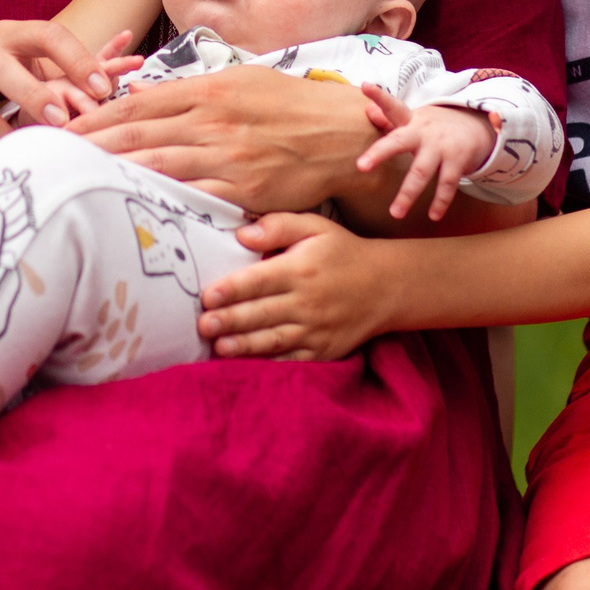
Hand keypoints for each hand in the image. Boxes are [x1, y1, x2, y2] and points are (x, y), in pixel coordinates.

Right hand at [0, 22, 132, 169]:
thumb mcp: (28, 65)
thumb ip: (76, 66)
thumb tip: (134, 59)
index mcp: (7, 37)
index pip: (45, 33)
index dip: (76, 58)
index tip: (104, 87)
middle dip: (32, 94)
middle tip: (62, 120)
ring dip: (8, 140)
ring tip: (33, 156)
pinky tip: (5, 172)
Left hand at [62, 62, 378, 210]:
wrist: (340, 133)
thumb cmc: (287, 103)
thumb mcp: (239, 79)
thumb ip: (189, 88)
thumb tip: (140, 93)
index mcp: (208, 90)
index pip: (138, 103)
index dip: (96, 117)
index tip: (64, 126)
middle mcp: (213, 122)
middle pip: (138, 135)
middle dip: (91, 147)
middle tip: (54, 156)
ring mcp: (228, 159)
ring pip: (158, 167)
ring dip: (114, 176)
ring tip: (78, 182)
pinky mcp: (244, 192)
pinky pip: (193, 199)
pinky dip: (160, 203)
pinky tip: (131, 209)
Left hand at [198, 212, 394, 360]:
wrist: (387, 287)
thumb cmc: (343, 252)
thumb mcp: (316, 227)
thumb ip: (279, 226)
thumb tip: (242, 235)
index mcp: (301, 269)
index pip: (260, 280)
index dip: (232, 289)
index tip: (207, 296)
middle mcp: (307, 301)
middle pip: (262, 313)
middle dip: (231, 320)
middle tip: (202, 325)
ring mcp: (316, 330)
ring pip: (274, 339)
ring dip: (244, 345)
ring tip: (218, 347)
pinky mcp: (323, 351)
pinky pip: (292, 360)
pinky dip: (269, 363)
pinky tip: (246, 363)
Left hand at [354, 91, 495, 221]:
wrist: (476, 127)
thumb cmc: (433, 128)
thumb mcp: (413, 120)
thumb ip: (389, 118)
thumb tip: (367, 110)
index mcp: (410, 121)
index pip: (392, 107)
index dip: (379, 97)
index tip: (365, 87)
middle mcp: (423, 132)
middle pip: (399, 142)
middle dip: (380, 153)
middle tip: (361, 165)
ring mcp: (441, 147)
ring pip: (422, 172)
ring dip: (408, 194)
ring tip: (396, 213)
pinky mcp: (457, 162)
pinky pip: (447, 185)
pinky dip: (441, 201)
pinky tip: (433, 216)